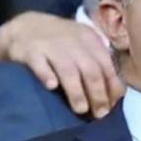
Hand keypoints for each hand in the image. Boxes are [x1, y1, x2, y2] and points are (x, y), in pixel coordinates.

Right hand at [0, 11, 124, 117]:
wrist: (25, 26)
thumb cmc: (60, 43)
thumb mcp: (83, 47)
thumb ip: (98, 66)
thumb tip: (115, 95)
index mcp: (90, 40)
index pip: (106, 65)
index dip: (111, 87)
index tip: (111, 105)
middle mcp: (72, 41)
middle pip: (90, 70)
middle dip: (98, 94)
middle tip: (99, 113)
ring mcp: (51, 45)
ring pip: (68, 70)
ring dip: (77, 92)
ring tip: (81, 109)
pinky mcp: (30, 50)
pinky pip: (39, 63)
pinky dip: (46, 75)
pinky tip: (52, 87)